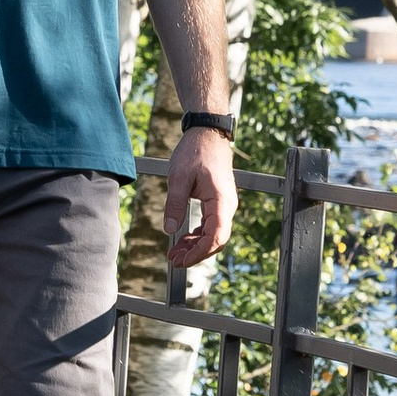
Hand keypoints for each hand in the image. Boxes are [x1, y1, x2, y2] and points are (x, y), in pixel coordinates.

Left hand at [162, 127, 235, 271]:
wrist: (207, 135)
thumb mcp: (178, 177)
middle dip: (196, 253)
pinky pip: (210, 226)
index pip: (216, 236)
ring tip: (174, 253)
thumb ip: (174, 204)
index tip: (182, 260)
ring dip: (195, 246)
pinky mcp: (218, 203)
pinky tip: (182, 240)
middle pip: (216, 240)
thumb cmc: (195, 151)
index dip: (199, 253)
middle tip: (174, 260)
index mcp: (221, 200)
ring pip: (213, 235)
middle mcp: (227, 206)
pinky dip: (197, 235)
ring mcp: (224, 205)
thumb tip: (169, 230)